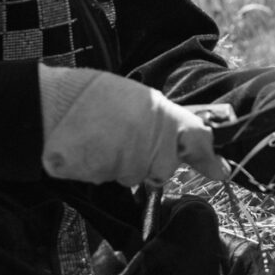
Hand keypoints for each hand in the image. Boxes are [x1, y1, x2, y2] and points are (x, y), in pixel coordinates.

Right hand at [39, 67, 229, 186]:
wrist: (54, 103)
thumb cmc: (96, 96)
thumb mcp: (140, 99)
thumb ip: (168, 122)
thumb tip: (198, 143)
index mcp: (164, 116)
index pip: (199, 140)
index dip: (209, 158)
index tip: (219, 170)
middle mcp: (152, 142)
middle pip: (164, 170)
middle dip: (151, 161)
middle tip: (129, 139)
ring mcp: (128, 162)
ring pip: (134, 176)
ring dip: (122, 164)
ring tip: (103, 138)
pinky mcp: (106, 177)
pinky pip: (110, 179)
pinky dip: (102, 167)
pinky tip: (91, 147)